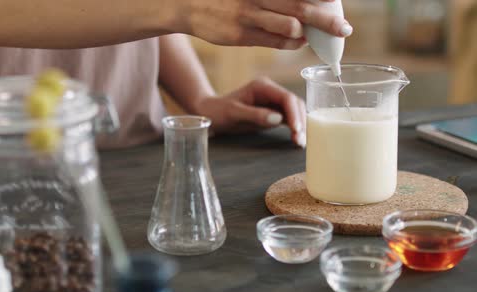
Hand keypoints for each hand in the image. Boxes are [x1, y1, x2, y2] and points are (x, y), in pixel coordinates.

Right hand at [180, 0, 351, 49]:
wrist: (190, 4)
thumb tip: (305, 12)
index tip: (338, 1)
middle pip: (302, 6)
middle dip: (327, 20)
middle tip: (345, 29)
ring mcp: (249, 14)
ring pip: (290, 25)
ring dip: (307, 32)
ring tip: (314, 36)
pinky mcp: (241, 34)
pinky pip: (275, 41)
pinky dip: (291, 42)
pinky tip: (298, 40)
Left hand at [192, 77, 306, 147]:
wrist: (210, 114)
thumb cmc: (218, 111)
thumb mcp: (234, 113)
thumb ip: (255, 115)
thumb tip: (278, 119)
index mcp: (263, 86)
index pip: (286, 98)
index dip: (294, 113)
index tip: (296, 129)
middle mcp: (271, 91)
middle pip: (294, 104)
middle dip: (300, 121)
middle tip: (300, 140)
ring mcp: (273, 101)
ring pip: (294, 112)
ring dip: (299, 126)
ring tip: (300, 142)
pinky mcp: (273, 112)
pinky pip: (288, 119)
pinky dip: (294, 128)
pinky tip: (296, 139)